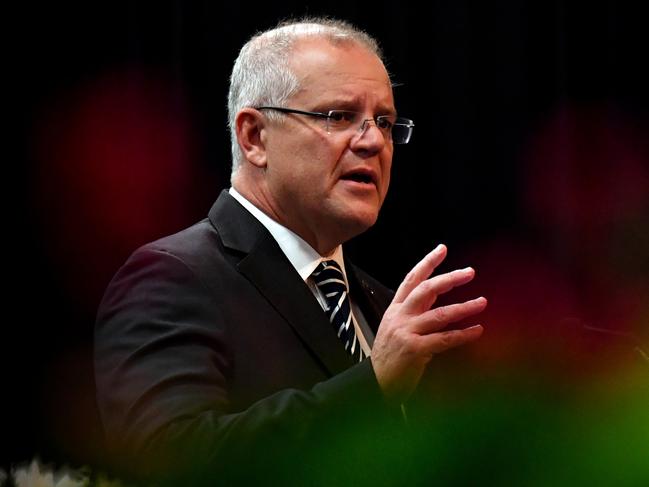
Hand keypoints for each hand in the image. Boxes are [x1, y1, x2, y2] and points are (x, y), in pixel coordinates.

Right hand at [371, 244, 486, 401]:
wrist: (375, 382)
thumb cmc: (389, 356)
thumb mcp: (396, 327)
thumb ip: (415, 312)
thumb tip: (438, 295)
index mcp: (396, 309)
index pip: (412, 279)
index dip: (427, 263)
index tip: (442, 249)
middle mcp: (400, 317)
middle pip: (426, 290)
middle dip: (449, 279)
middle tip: (469, 272)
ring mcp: (407, 332)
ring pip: (440, 314)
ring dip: (464, 307)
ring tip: (481, 302)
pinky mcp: (415, 349)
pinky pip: (445, 339)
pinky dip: (463, 334)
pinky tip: (477, 330)